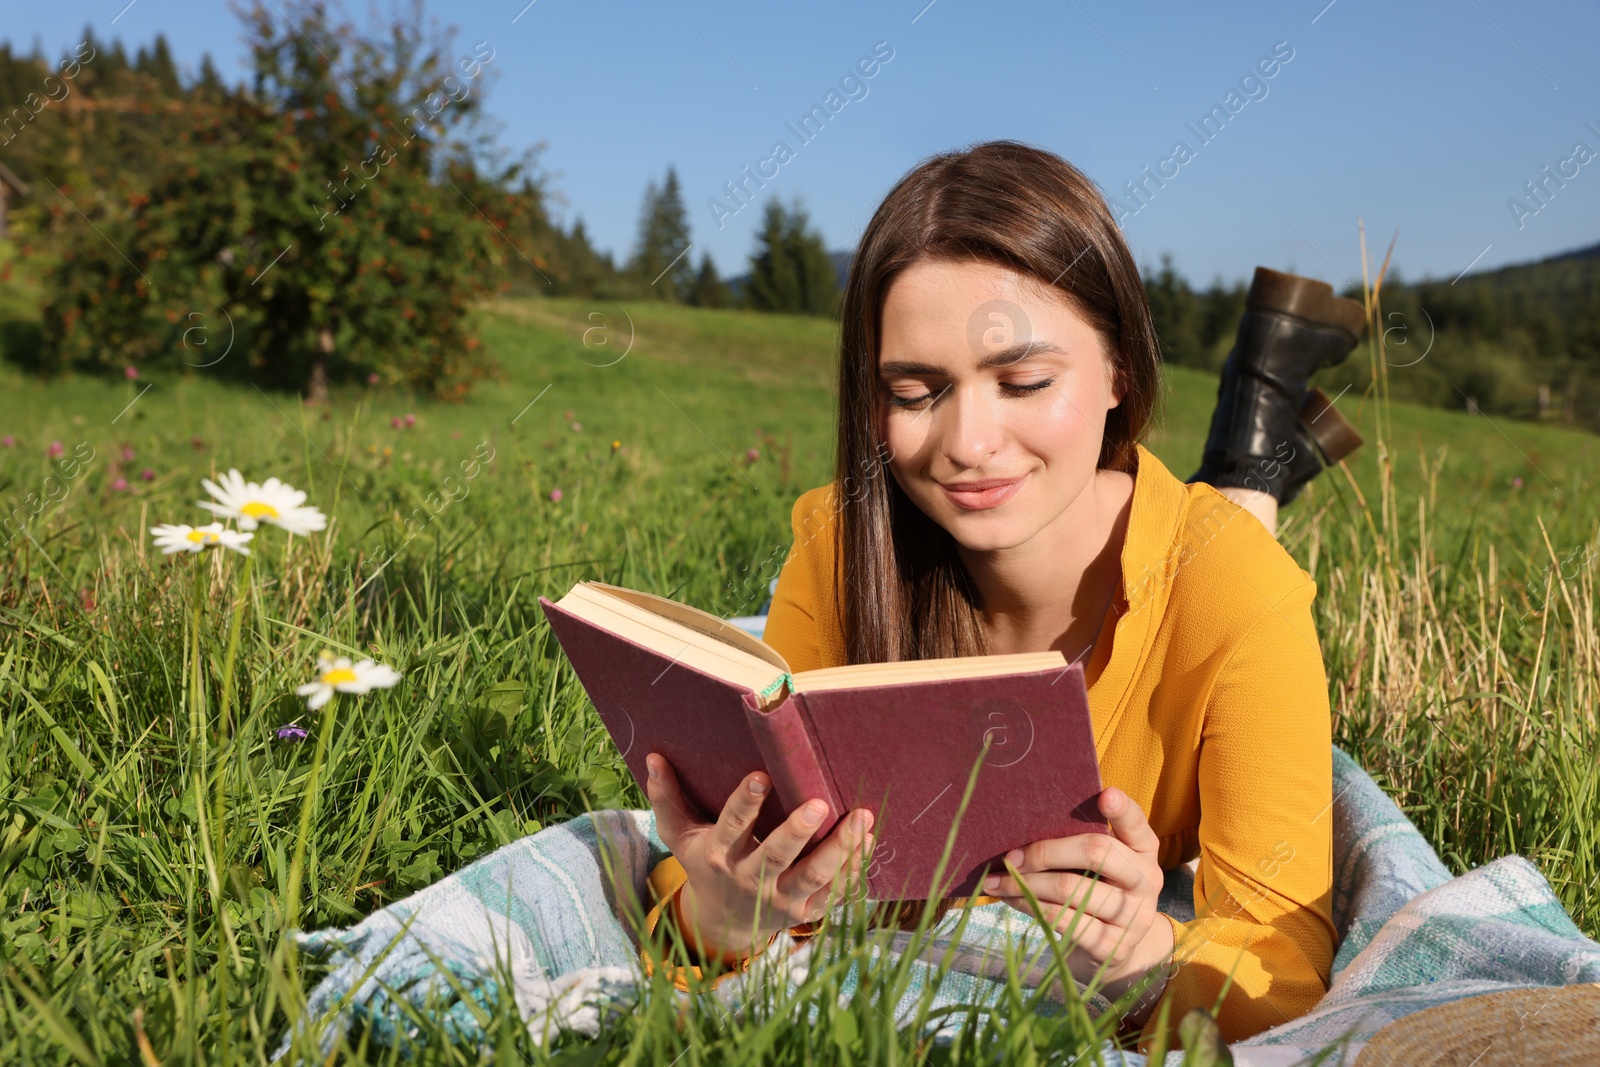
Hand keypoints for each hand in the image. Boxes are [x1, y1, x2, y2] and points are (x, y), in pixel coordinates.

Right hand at [645, 752, 874, 960]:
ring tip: (862, 818)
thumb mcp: (680, 836)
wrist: (725, 922)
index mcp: (719, 856)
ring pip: (814, 877)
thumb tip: (653, 757)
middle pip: (777, 856)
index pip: (732, 827)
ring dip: (841, 849)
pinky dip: (854, 870)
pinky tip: (869, 840)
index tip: (760, 775)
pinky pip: (835, 893)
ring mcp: (781, 899)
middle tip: (819, 804)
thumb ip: (667, 798)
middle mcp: (750, 879)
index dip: (745, 803)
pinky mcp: (806, 912)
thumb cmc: (705, 864)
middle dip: (798, 832)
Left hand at [981, 787, 1172, 1006]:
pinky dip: (1029, 905)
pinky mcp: (1113, 946)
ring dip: (1025, 883)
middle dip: (1045, 852)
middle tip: (1010, 856)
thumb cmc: (1098, 890)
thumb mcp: (1102, 864)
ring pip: (1070, 888)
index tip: (1105, 795)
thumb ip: (1080, 841)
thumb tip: (1022, 826)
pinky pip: (1062, 919)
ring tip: (997, 880)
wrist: (1118, 949)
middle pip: (1095, 852)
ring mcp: (1133, 915)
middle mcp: (1146, 880)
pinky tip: (1011, 899)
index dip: (1122, 810)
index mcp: (1144, 850)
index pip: (1136, 823)